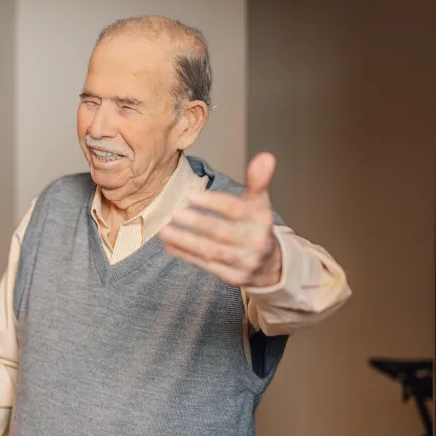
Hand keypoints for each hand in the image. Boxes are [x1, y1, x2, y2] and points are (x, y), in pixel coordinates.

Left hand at [159, 152, 281, 287]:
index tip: (191, 196)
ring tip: (164, 231)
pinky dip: (187, 256)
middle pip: (221, 233)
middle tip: (174, 213)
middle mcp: (255, 242)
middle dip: (197, 223)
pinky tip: (170, 246)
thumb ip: (258, 181)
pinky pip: (207, 266)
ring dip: (186, 241)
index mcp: (261, 220)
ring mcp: (245, 262)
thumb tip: (265, 156)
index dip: (214, 203)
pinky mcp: (233, 278)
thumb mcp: (259, 203)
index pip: (236, 211)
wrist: (270, 265)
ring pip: (211, 251)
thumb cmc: (256, 227)